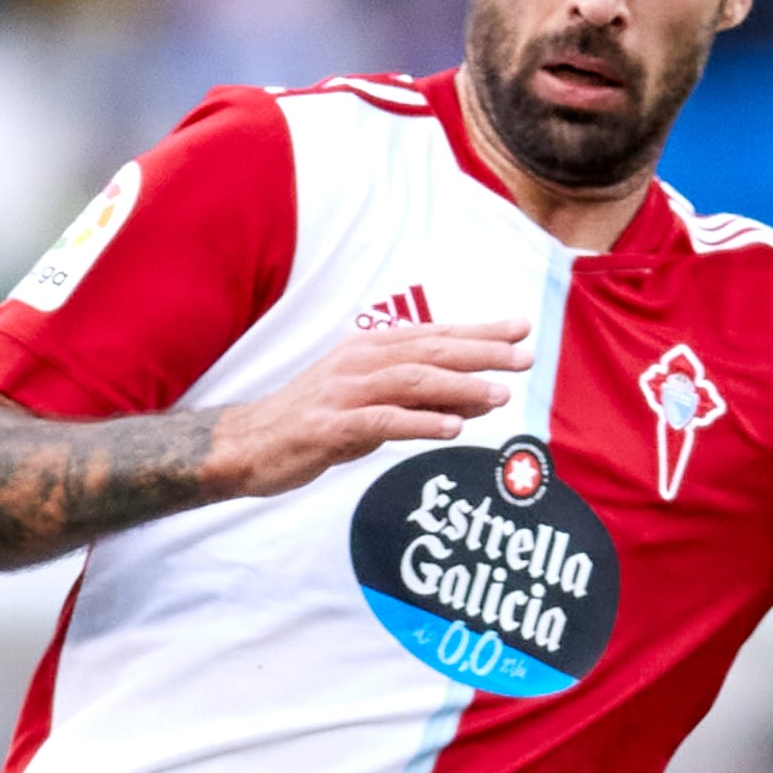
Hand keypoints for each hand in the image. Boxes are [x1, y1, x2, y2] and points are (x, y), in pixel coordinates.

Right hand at [205, 321, 525, 502]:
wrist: (248, 445)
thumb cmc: (314, 422)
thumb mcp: (371, 403)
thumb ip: (419, 397)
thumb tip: (477, 398)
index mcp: (369, 349)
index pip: (433, 334)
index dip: (479, 330)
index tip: (521, 327)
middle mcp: (359, 362)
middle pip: (430, 351)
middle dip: (481, 351)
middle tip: (524, 355)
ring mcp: (343, 392)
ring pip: (411, 381)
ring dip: (458, 386)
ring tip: (498, 394)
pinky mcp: (329, 426)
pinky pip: (382, 421)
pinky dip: (420, 422)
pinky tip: (452, 428)